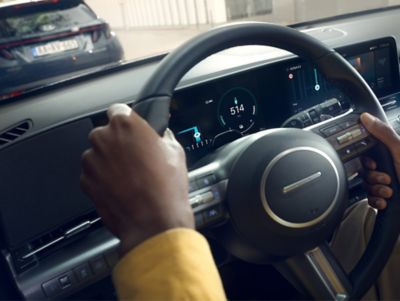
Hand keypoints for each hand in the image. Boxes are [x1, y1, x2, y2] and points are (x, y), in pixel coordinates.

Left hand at [80, 104, 193, 255]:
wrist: (154, 222)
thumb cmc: (166, 188)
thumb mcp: (175, 152)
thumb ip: (162, 136)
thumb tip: (160, 135)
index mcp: (126, 125)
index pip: (118, 110)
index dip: (127, 121)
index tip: (131, 129)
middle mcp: (104, 138)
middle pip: (106, 132)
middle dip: (117, 142)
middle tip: (136, 157)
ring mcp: (92, 160)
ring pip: (98, 153)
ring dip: (109, 161)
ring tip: (130, 176)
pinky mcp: (86, 181)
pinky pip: (93, 173)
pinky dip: (103, 178)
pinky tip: (121, 188)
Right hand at [360, 113, 399, 208]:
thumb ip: (383, 133)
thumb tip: (366, 117)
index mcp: (391, 156)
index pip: (367, 155)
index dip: (367, 161)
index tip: (374, 164)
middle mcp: (388, 169)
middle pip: (365, 172)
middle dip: (374, 177)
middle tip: (386, 178)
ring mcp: (386, 185)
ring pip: (367, 186)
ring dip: (377, 190)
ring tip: (390, 191)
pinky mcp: (385, 200)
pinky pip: (371, 200)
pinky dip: (377, 201)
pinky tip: (386, 201)